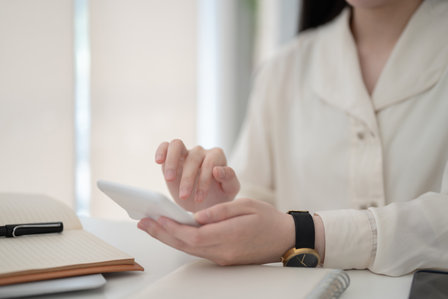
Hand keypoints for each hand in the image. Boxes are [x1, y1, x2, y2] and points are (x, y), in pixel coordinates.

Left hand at [137, 198, 294, 264]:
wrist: (285, 239)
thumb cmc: (268, 219)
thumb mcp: (246, 205)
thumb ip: (219, 211)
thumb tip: (195, 216)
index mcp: (229, 236)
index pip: (192, 235)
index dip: (172, 228)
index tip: (156, 217)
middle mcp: (223, 251)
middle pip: (185, 245)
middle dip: (162, 234)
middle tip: (143, 223)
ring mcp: (223, 258)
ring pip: (189, 250)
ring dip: (169, 238)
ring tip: (151, 227)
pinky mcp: (224, 258)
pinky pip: (198, 251)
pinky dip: (182, 242)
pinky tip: (173, 233)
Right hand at [155, 139, 239, 211]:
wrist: (203, 204)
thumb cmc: (218, 196)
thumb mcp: (229, 191)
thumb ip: (229, 179)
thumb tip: (217, 169)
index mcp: (217, 156)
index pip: (210, 163)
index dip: (204, 180)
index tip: (199, 199)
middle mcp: (201, 152)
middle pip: (193, 157)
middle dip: (188, 178)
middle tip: (184, 196)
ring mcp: (186, 152)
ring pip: (177, 145)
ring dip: (172, 162)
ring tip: (170, 179)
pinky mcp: (171, 156)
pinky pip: (166, 146)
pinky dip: (161, 151)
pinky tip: (159, 162)